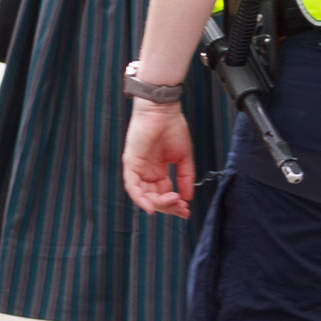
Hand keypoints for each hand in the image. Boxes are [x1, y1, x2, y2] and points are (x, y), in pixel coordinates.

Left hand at [122, 94, 197, 217]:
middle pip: (154, 197)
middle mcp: (146, 171)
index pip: (164, 193)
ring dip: (158, 203)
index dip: (174, 204)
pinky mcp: (130, 162)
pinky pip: (132, 186)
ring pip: (143, 194)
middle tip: (181, 208)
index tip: (186, 210)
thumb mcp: (183, 157)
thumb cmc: (172, 127)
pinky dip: (140, 199)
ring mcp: (137, 168)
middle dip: (168, 206)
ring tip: (173, 203)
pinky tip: (152, 206)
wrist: (163, 110)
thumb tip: (189, 196)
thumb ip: (185, 177)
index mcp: (158, 170)